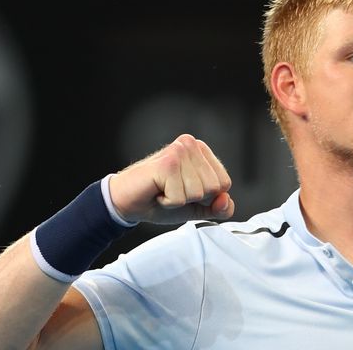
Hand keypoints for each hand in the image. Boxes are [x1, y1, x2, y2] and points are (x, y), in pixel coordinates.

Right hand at [108, 134, 233, 223]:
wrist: (127, 201)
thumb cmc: (158, 198)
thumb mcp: (196, 207)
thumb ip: (217, 206)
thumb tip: (226, 201)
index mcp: (201, 151)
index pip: (224, 183)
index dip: (206, 197)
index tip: (185, 190)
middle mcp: (191, 145)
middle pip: (214, 188)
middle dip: (193, 199)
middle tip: (173, 190)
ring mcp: (179, 152)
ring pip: (199, 193)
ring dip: (179, 200)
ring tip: (164, 190)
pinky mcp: (167, 164)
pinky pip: (181, 198)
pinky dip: (168, 202)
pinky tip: (157, 191)